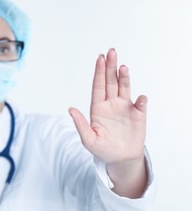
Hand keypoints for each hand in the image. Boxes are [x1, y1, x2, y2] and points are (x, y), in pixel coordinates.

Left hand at [68, 48, 146, 163]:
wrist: (120, 159)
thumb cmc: (102, 149)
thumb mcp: (88, 139)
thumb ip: (80, 124)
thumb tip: (70, 109)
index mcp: (98, 108)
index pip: (98, 86)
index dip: (99, 72)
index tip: (100, 59)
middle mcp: (111, 104)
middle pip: (110, 82)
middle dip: (110, 67)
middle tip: (111, 52)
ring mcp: (125, 108)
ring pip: (124, 88)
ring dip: (124, 77)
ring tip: (123, 67)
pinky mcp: (138, 115)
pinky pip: (140, 105)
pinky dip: (141, 101)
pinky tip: (140, 99)